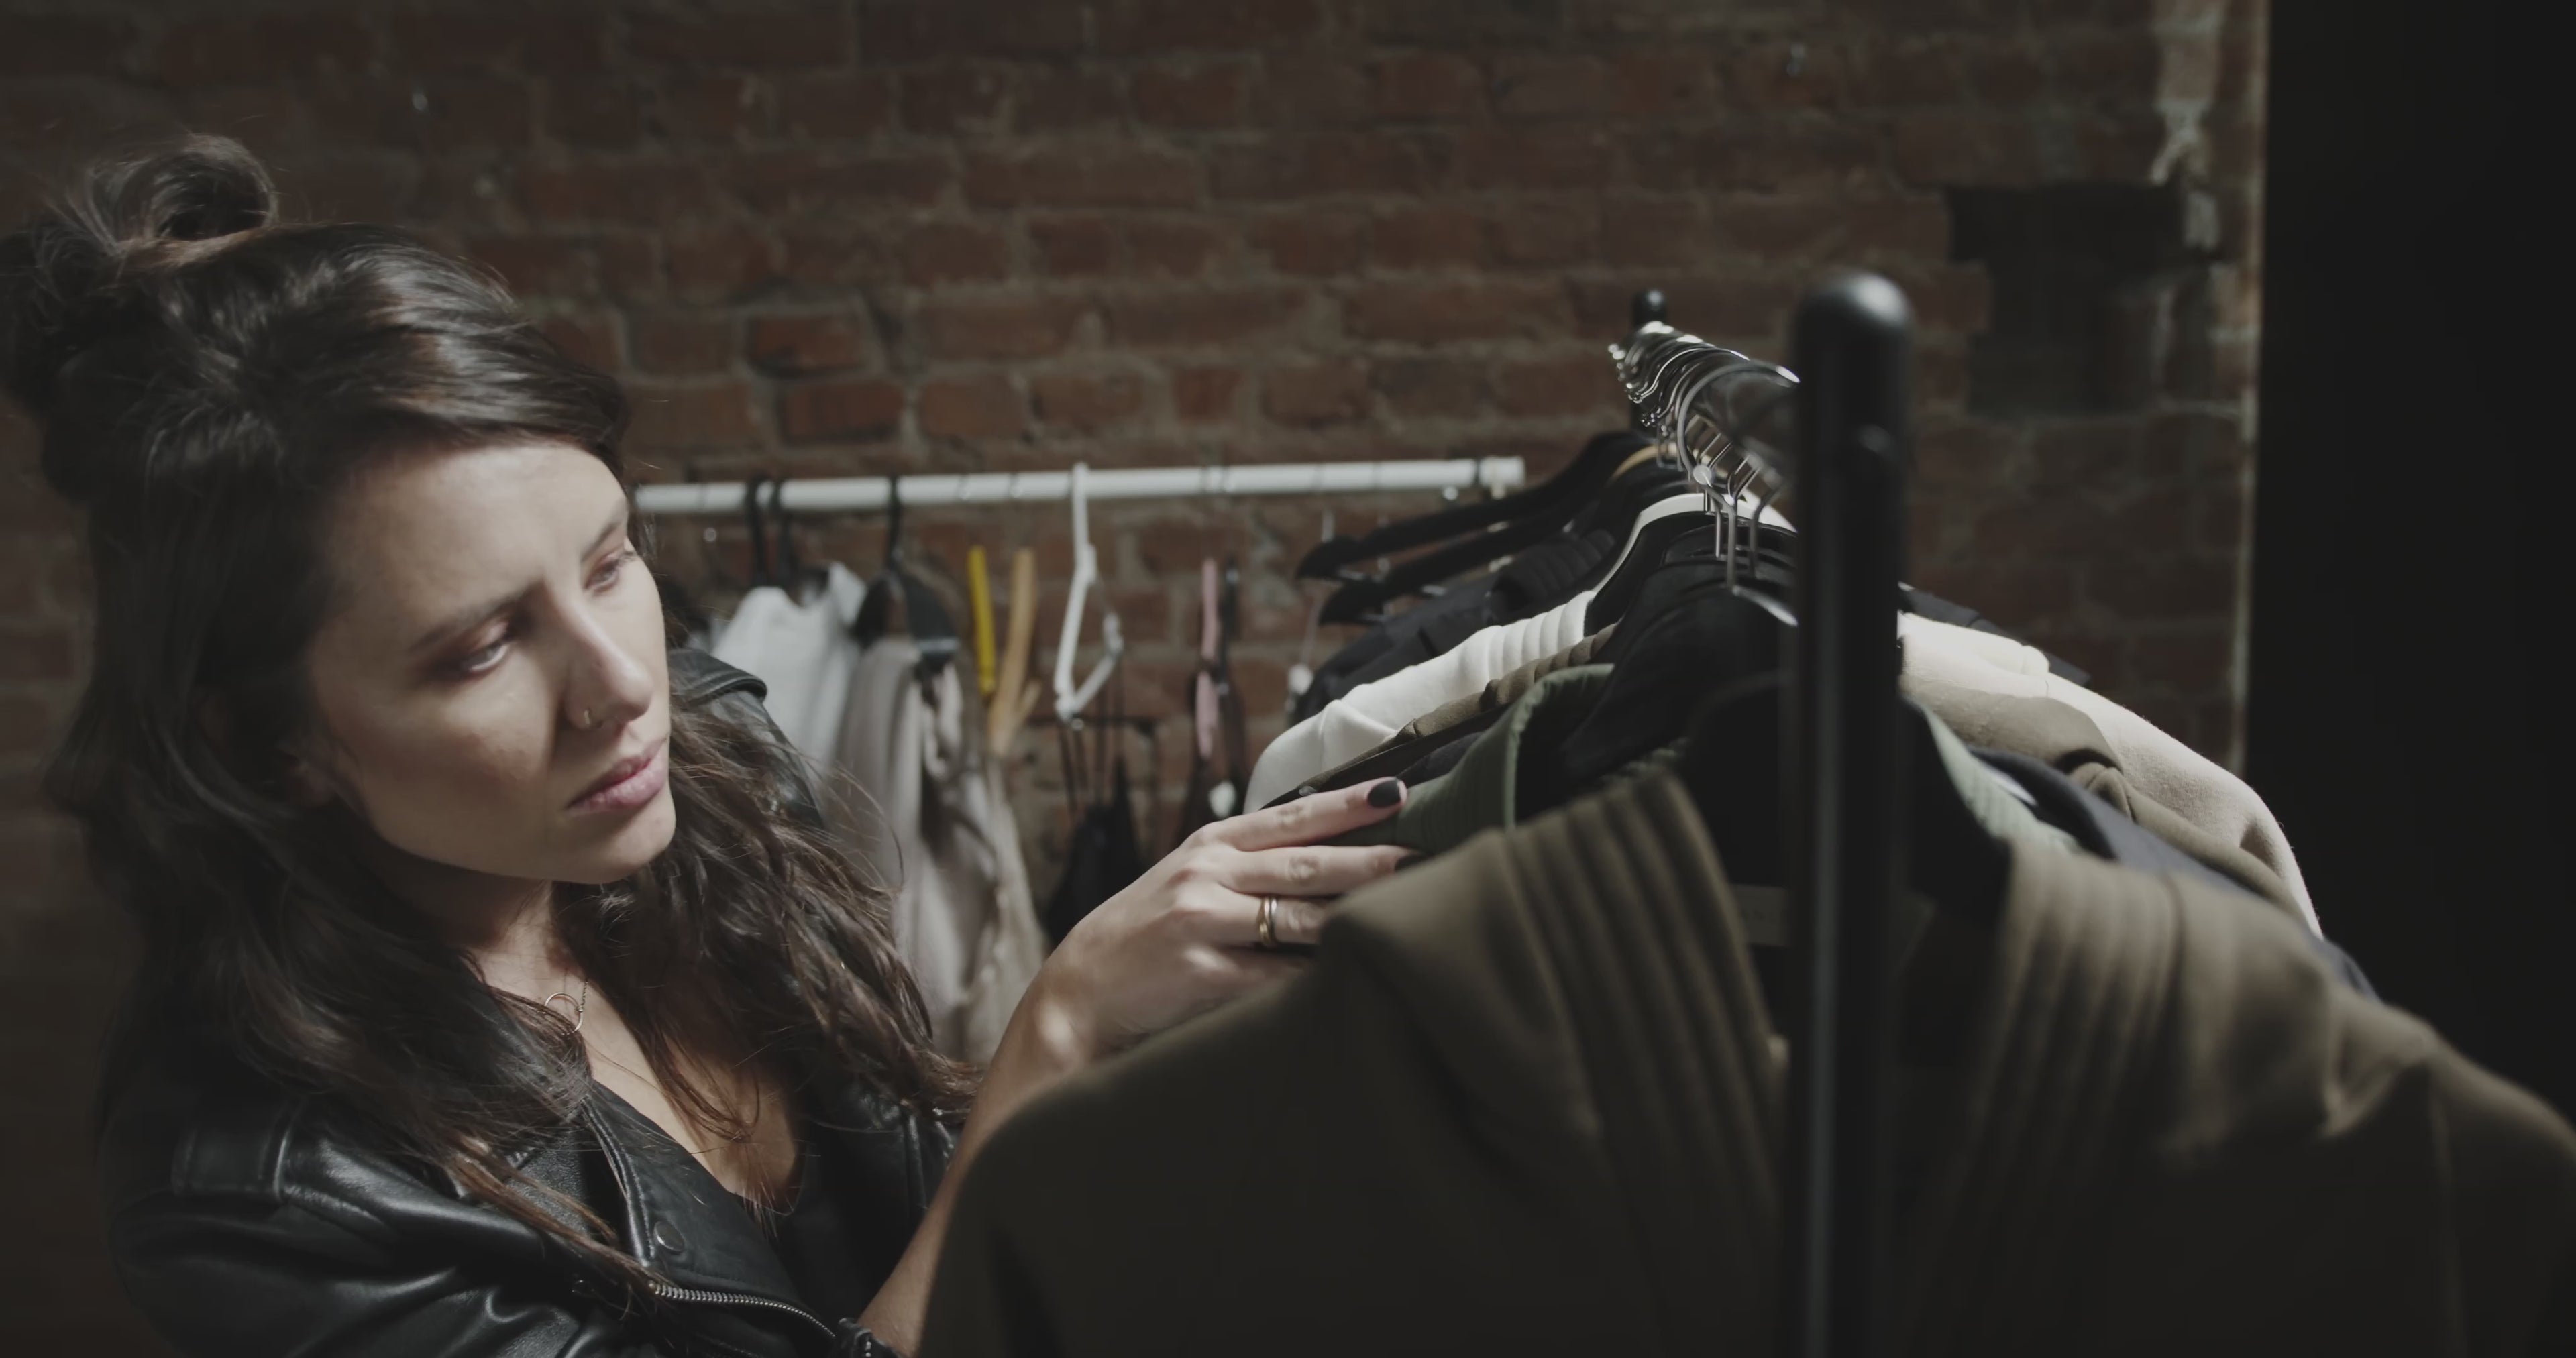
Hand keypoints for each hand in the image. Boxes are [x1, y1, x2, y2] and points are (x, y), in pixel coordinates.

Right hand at [852, 777, 1410, 1352]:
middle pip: (1309, 865)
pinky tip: (1357, 977)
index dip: (1348, 804)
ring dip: (1358, 919)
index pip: (1292, 818)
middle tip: (1431, 856)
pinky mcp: (1200, 974)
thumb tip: (1329, 852)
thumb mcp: (1188, 882)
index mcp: (1210, 846)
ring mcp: (1202, 922)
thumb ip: (1246, 864)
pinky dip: (1316, 978)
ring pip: (1299, 918)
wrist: (1077, 993)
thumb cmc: (1144, 939)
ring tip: (1409, 916)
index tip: (1399, 792)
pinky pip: (1274, 977)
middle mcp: (1207, 875)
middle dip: (1374, 860)